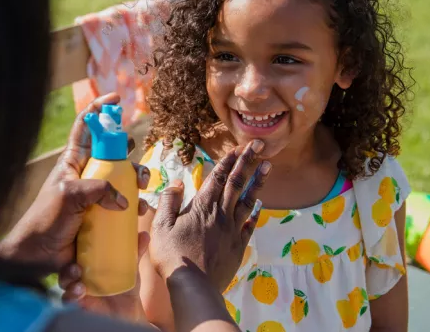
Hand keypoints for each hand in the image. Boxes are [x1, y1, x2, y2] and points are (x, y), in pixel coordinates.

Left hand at [0, 93, 149, 268]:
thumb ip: (98, 190)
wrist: (39, 256)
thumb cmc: (46, 220)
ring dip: (137, 184)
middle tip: (136, 165)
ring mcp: (96, 196)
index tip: (116, 98)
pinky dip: (136, 209)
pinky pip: (126, 208)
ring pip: (124, 180)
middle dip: (130, 154)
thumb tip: (124, 200)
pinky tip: (140, 216)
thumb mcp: (69, 196)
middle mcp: (87, 175)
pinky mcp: (104, 216)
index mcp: (73, 162)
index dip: (100, 110)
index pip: (86, 127)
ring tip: (141, 195)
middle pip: (114, 153)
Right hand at [57, 232, 149, 321]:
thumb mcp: (129, 267)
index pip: (76, 250)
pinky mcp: (77, 303)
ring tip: (80, 284)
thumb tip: (144, 234)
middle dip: (68, 265)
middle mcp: (79, 273)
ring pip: (64, 281)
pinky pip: (68, 298)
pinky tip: (80, 293)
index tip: (78, 240)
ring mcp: (76, 287)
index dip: (73, 244)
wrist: (128, 310)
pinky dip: (71, 295)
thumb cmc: (124, 284)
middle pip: (66, 264)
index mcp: (88, 261)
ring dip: (68, 280)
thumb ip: (135, 252)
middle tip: (77, 267)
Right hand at [150, 140, 269, 290]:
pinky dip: (255, 213)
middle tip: (259, 144)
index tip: (239, 147)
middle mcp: (221, 214)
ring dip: (258, 182)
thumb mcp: (160, 226)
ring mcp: (232, 230)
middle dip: (248, 161)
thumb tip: (177, 182)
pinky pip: (249, 225)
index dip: (229, 160)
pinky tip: (260, 205)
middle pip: (237, 182)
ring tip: (268, 166)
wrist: (193, 285)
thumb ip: (169, 201)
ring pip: (248, 200)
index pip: (218, 177)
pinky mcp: (238, 246)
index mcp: (202, 206)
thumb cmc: (172, 255)